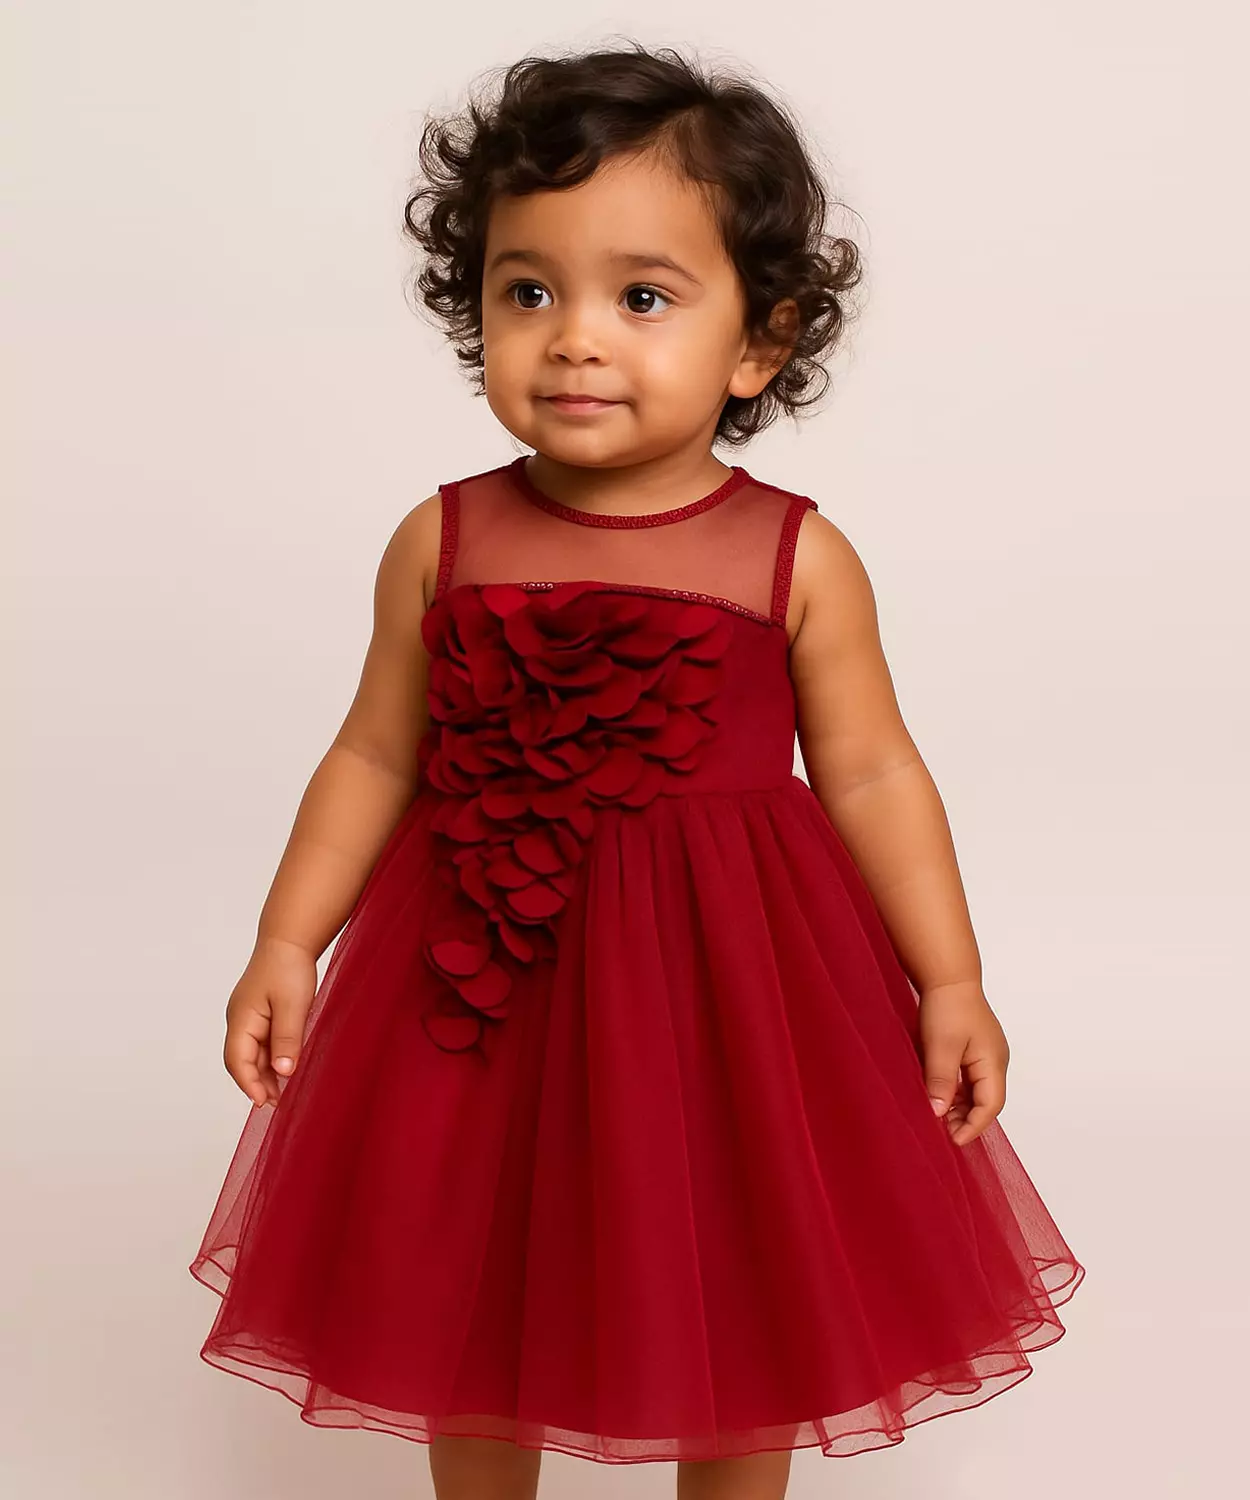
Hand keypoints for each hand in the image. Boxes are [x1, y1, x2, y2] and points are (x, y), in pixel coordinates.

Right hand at [223, 936, 317, 1107]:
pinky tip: (284, 1069)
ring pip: (252, 1054)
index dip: (249, 1084)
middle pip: (242, 1061)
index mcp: (241, 1019)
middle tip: (276, 1104)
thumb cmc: (288, 968)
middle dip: (256, 1084)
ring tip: (281, 1093)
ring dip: (264, 1074)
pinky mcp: (260, 1014)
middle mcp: (239, 1020)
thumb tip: (282, 1072)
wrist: (289, 939)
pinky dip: (271, 1059)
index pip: (237, 1060)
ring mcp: (248, 1017)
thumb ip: (286, 1040)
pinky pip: (261, 1043)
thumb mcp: (292, 1006)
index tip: (264, 1103)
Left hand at [917, 980, 1009, 1146]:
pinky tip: (939, 1098)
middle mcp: (994, 1061)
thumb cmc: (948, 1007)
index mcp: (993, 1062)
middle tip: (942, 1132)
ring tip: (938, 1119)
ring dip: (960, 1107)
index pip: (990, 1105)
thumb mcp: (941, 1046)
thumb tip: (938, 1113)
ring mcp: (985, 1055)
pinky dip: (956, 1093)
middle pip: (986, 1101)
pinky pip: (968, 1080)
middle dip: (966, 1120)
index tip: (953, 1140)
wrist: (947, 977)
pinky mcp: (973, 1050)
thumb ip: (942, 1081)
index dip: (973, 1126)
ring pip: (976, 1092)